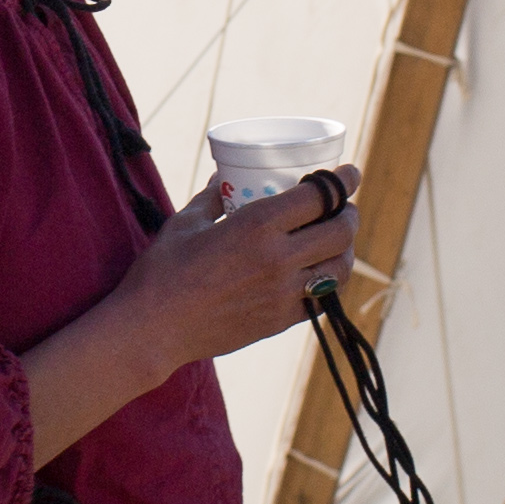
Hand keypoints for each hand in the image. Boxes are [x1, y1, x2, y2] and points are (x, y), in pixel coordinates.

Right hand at [18, 166, 359, 465]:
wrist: (153, 330)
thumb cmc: (162, 271)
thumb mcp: (186, 222)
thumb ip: (213, 197)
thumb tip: (225, 178)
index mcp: (257, 225)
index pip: (320, 197)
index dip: (343, 180)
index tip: (351, 173)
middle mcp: (279, 259)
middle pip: (340, 231)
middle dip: (349, 214)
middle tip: (343, 208)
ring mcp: (283, 294)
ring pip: (340, 268)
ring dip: (346, 250)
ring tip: (337, 241)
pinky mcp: (280, 321)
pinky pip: (322, 300)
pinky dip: (329, 282)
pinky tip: (320, 274)